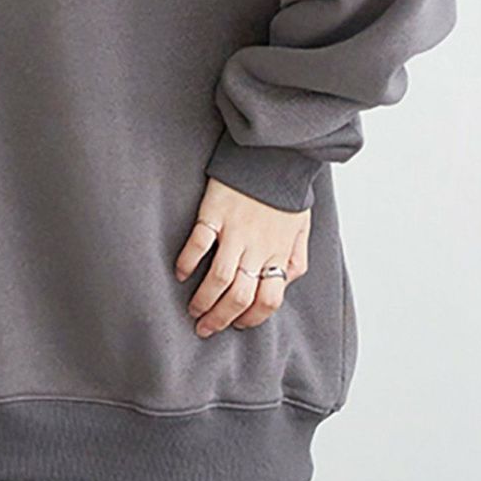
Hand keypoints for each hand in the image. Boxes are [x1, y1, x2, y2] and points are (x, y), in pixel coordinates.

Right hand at [174, 177, 309, 336]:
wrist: (276, 152)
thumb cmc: (286, 190)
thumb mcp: (301, 228)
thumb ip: (296, 258)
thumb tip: (283, 281)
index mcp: (280, 253)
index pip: (268, 300)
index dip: (251, 319)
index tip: (237, 325)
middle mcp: (258, 247)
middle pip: (240, 297)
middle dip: (221, 319)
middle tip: (206, 328)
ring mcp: (235, 231)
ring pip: (218, 279)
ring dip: (203, 301)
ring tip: (193, 310)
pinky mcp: (215, 213)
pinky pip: (198, 244)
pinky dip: (187, 263)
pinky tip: (179, 273)